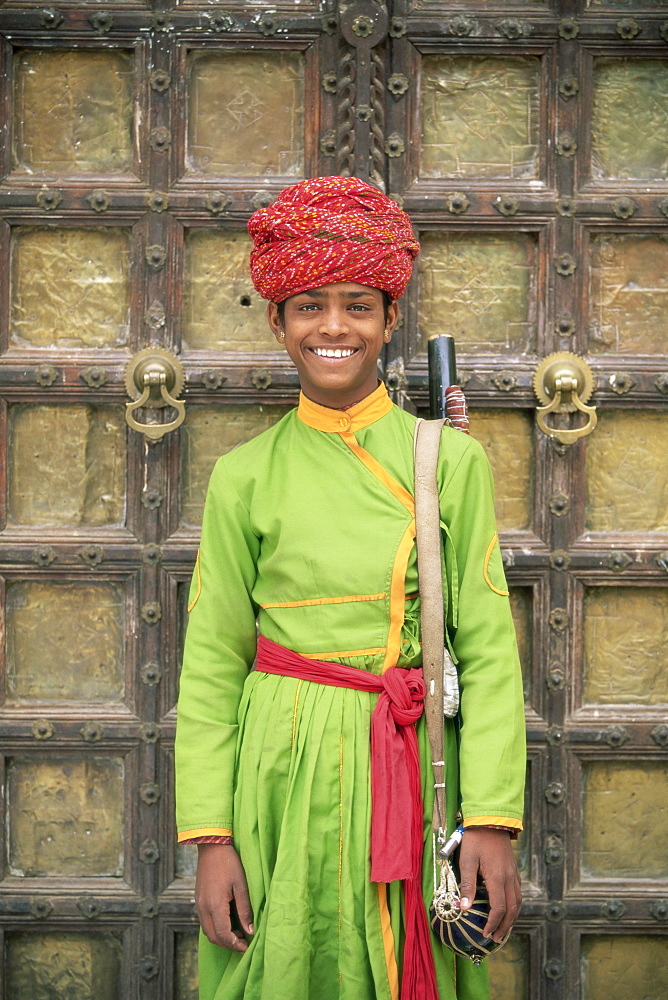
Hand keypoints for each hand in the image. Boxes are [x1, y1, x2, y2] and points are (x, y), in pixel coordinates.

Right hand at [195, 844, 253, 951]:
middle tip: (243, 942)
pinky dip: (215, 928)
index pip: (223, 935)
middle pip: (213, 937)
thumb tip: (250, 930)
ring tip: (238, 933)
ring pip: (207, 931)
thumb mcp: (241, 885)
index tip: (246, 946)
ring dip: (221, 937)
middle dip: (228, 944)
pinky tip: (228, 922)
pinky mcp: (198, 900)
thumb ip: (245, 909)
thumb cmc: (229, 863)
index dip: (235, 944)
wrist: (211, 847)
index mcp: (215, 905)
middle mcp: (204, 908)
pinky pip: (205, 921)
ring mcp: (199, 904)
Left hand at [457, 828, 521, 942]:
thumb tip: (464, 908)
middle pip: (512, 909)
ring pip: (518, 902)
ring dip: (512, 918)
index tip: (485, 934)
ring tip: (503, 929)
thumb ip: (467, 884)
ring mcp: (513, 873)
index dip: (493, 924)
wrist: (491, 819)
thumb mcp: (467, 860)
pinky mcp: (513, 869)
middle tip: (495, 938)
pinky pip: (518, 892)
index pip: (499, 908)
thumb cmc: (475, 839)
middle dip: (504, 926)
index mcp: (497, 878)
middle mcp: (509, 878)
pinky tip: (508, 908)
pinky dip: (514, 906)